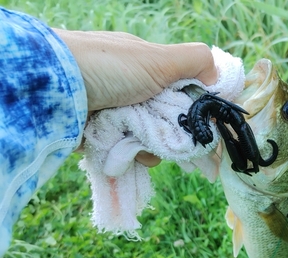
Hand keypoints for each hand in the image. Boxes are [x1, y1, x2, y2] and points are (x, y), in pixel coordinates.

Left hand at [54, 29, 218, 166]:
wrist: (54, 89)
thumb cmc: (108, 67)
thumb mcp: (157, 58)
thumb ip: (193, 61)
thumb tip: (219, 75)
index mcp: (145, 69)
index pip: (179, 92)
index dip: (193, 110)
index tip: (202, 128)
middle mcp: (131, 91)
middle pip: (165, 121)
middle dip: (172, 135)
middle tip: (176, 144)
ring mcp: (115, 114)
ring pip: (147, 141)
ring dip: (149, 148)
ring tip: (138, 146)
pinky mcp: (100, 135)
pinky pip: (125, 151)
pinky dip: (127, 154)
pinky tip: (123, 152)